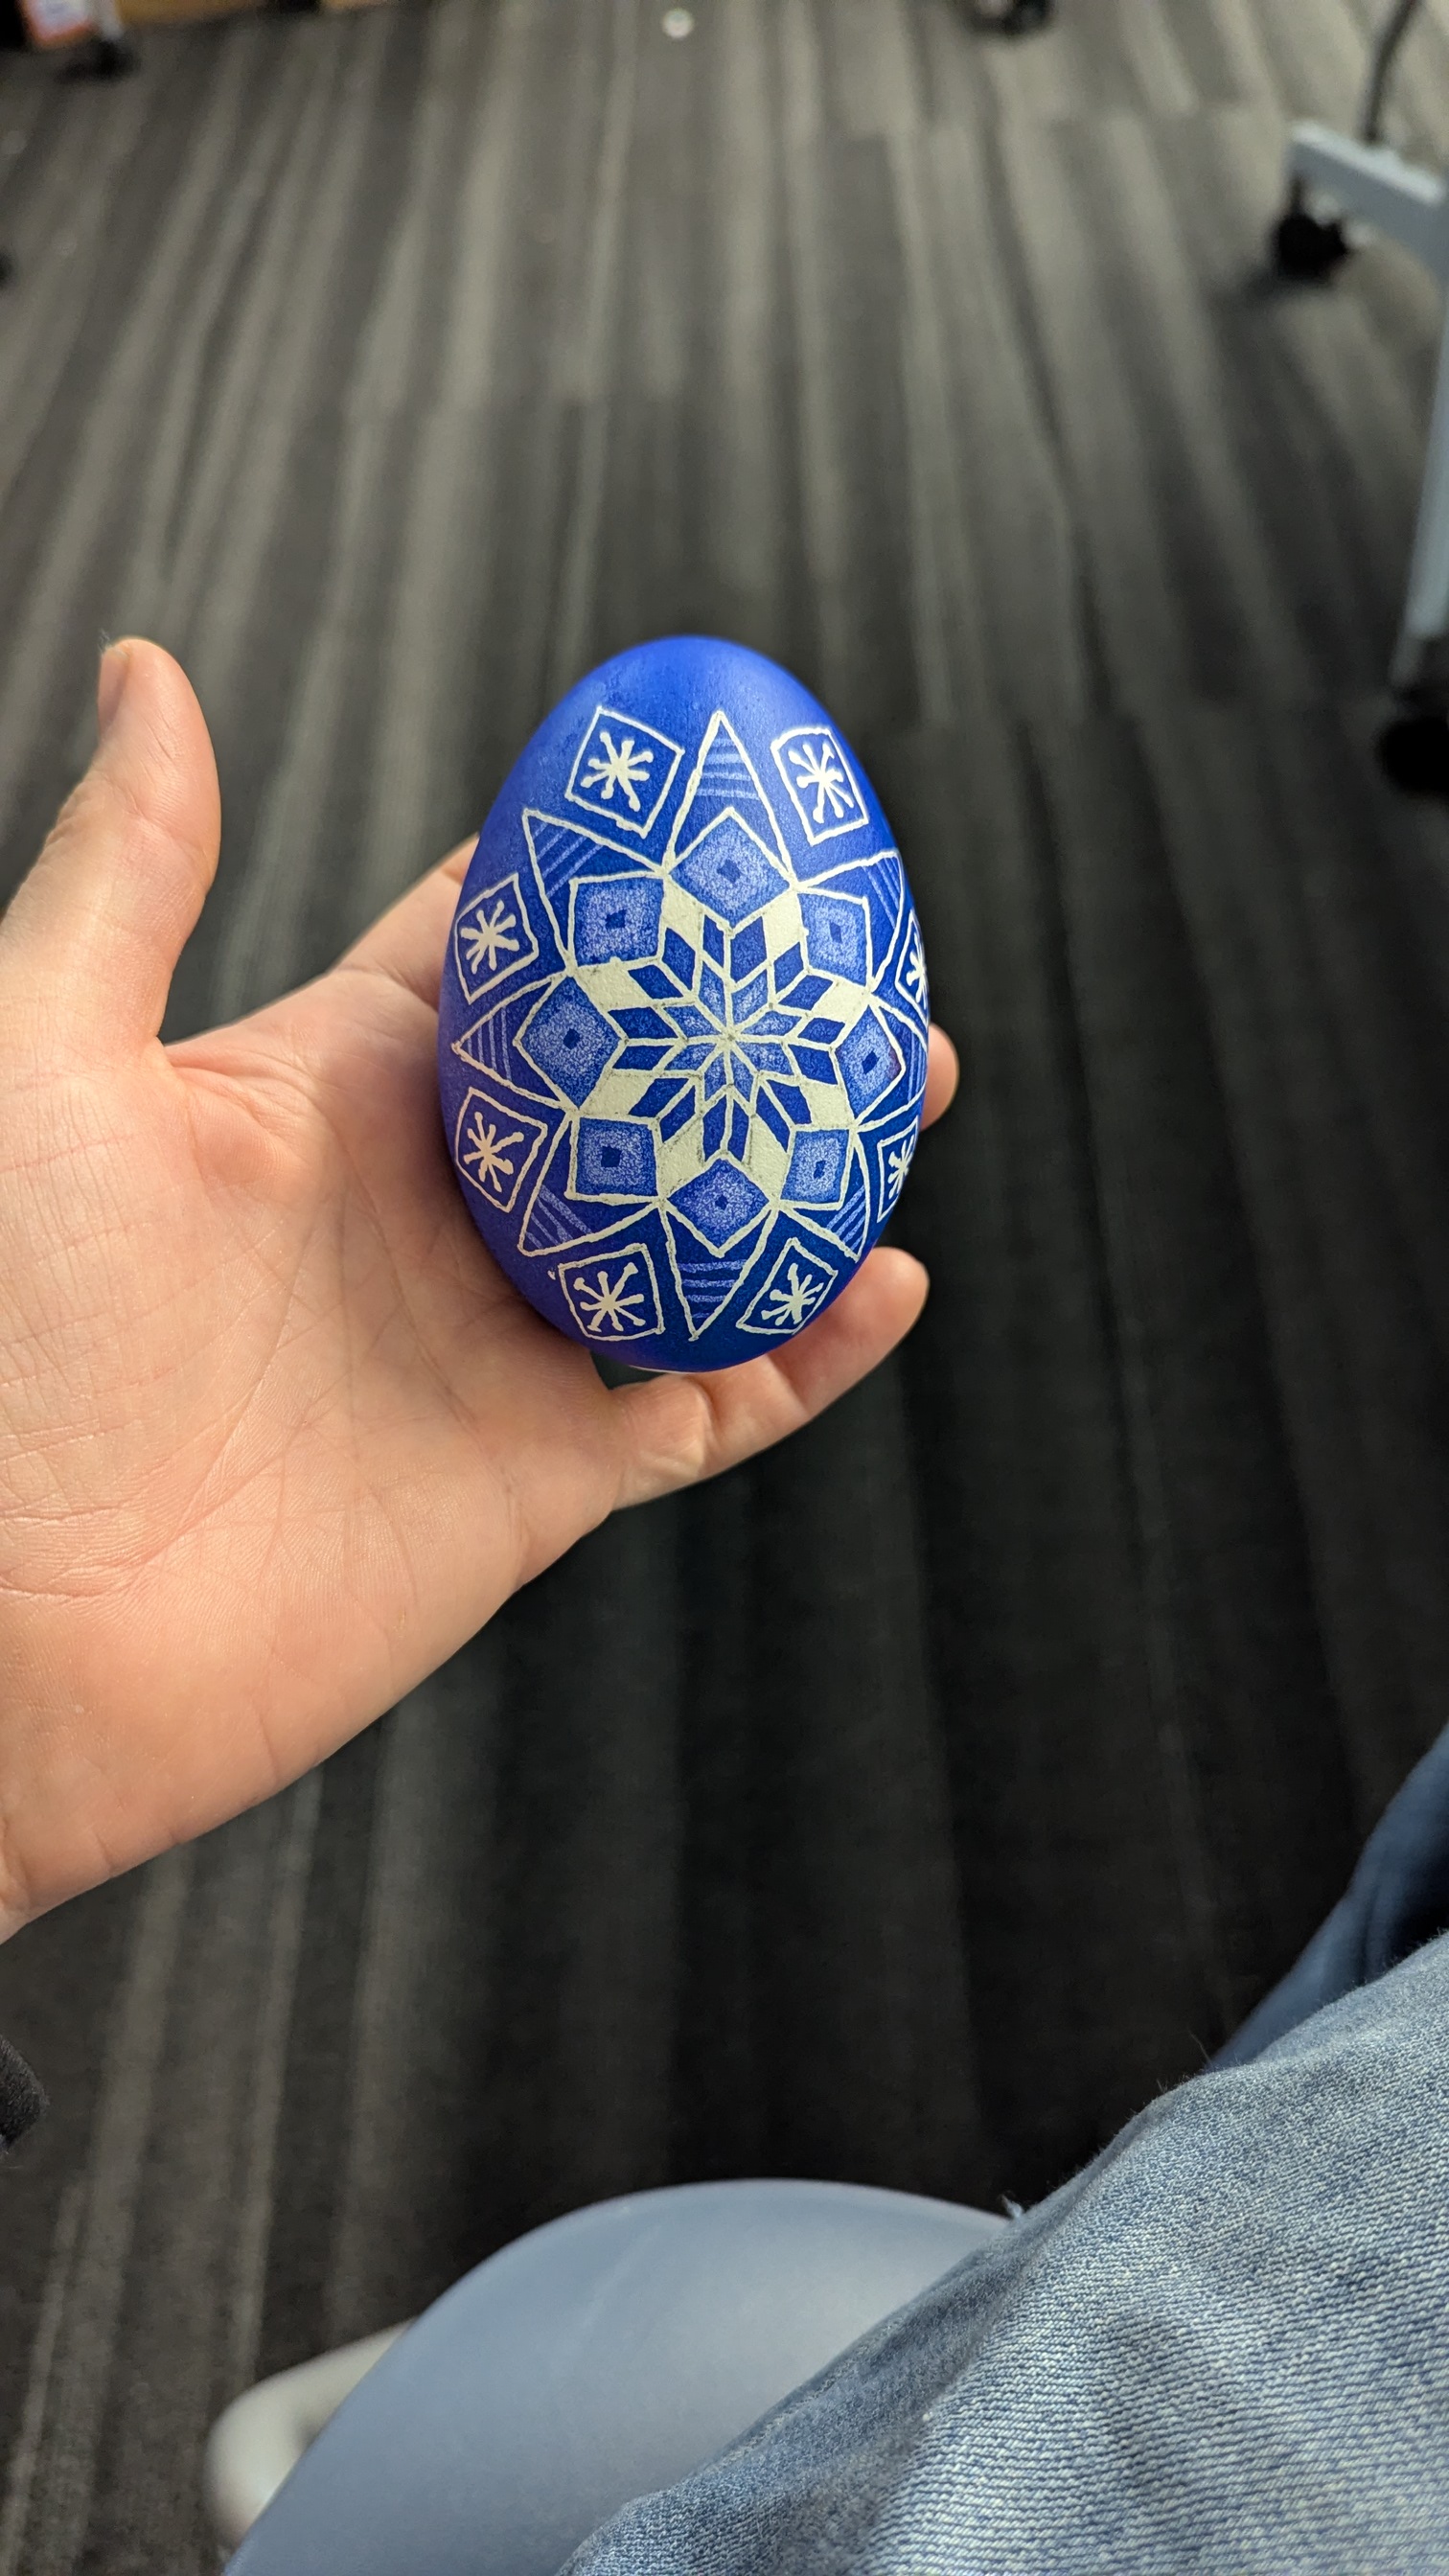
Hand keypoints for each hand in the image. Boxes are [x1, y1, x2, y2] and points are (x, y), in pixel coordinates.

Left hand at [0, 643, 957, 1938]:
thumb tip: (150, 668)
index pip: (502, 959)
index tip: (720, 810)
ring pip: (695, 1233)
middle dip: (751, 1016)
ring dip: (807, 1162)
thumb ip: (129, 870)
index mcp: (335, 1089)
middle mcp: (430, 1207)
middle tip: (863, 954)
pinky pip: (706, 1405)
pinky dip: (806, 1353)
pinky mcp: (534, 1480)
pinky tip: (888, 1281)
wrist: (4, 1633)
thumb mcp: (47, 1059)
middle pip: (635, 1087)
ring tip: (915, 1082)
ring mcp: (492, 1344)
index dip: (608, 884)